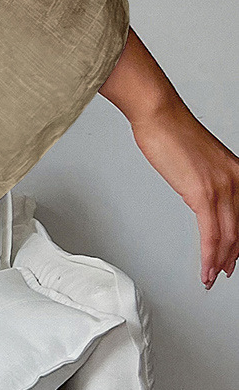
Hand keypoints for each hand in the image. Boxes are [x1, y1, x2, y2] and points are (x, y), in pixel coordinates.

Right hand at [99, 27, 237, 289]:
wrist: (158, 114)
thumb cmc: (171, 130)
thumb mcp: (198, 159)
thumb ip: (205, 179)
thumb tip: (199, 197)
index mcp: (237, 171)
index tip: (234, 253)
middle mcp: (236, 180)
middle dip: (233, 254)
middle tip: (225, 271)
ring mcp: (222, 187)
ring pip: (229, 236)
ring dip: (221, 261)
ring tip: (212, 276)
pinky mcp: (203, 193)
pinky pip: (211, 234)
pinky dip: (209, 256)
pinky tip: (206, 268)